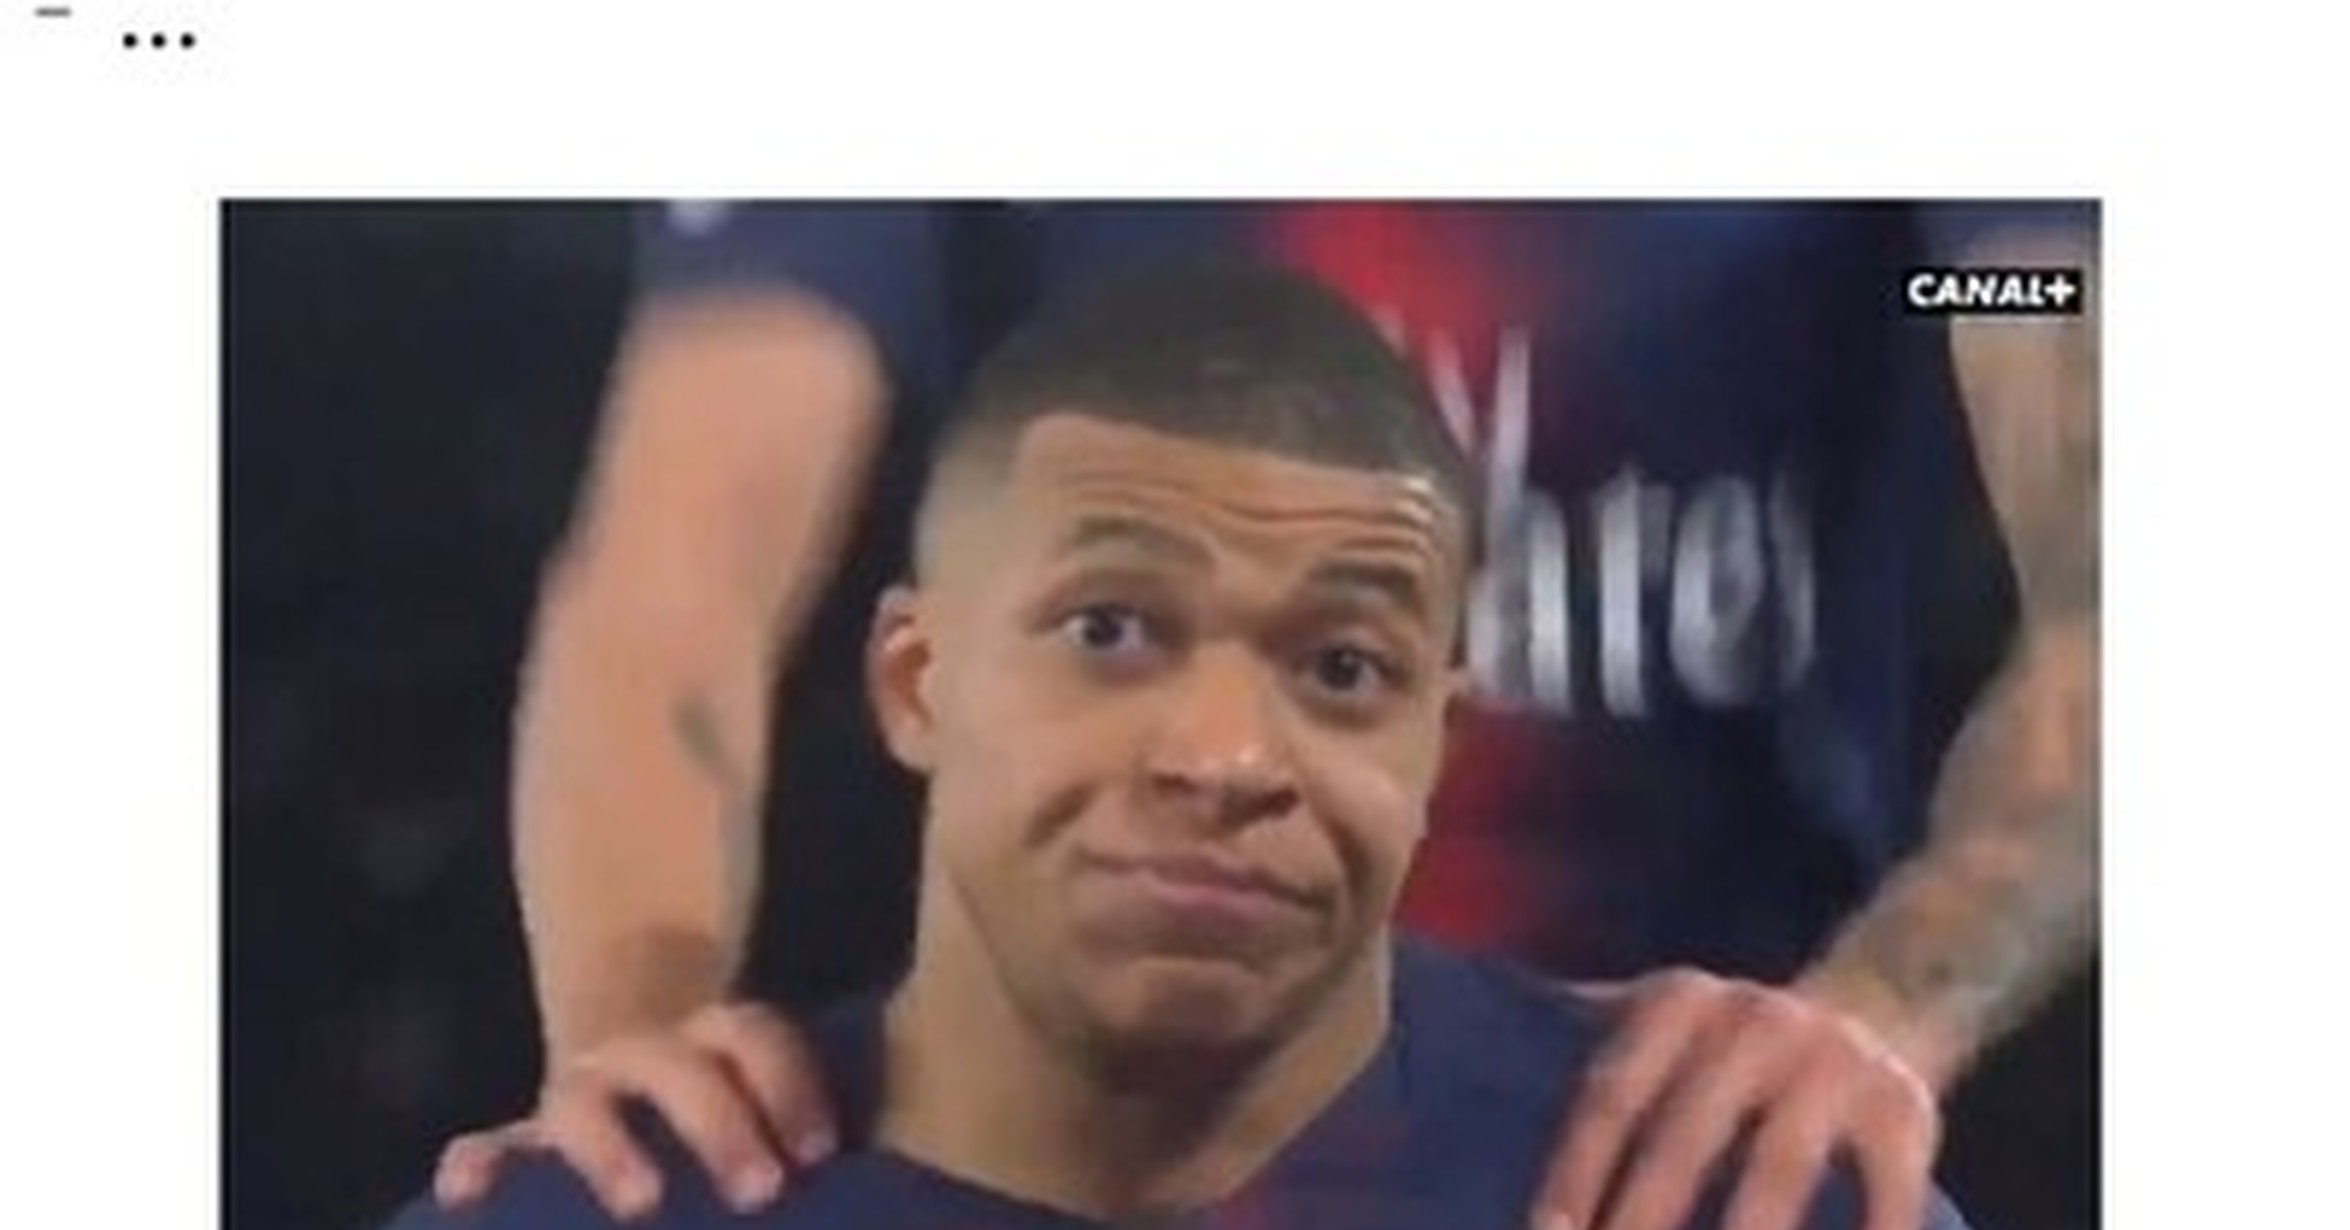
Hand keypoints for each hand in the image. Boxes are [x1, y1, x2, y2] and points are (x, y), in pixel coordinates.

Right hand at [431, 1002, 837, 1220]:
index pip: (754, 1035)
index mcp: (719, 1043)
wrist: (655, 1110)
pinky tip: (469, 1200)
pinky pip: (486, 1149)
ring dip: (610, 1149)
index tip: (818, 1154)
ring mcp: (576, 1098)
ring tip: (640, 1204)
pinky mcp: (518, 1149)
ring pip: (580, 1104)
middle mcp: (644, 1057)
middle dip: (718, 1124)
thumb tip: (886, 1181)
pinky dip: (477, 1167)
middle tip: (760, 1193)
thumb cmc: (745, 1130)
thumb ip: (817, 1139)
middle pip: (676, 1066)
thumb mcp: (790, 1127)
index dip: (789, 1085)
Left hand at [1533, 970, 1939, 1229]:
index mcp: (1680, 1004)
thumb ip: (1588, 1027)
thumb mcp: (1665, 1013)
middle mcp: (1756, 1021)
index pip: (1612, 1094)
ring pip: (1778, 1168)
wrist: (1881, 998)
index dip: (1576, 1171)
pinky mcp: (1905, 1110)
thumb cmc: (1732, 1036)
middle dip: (1640, 1217)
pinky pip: (1885, 1195)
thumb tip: (1489, 1024)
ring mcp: (1835, 1064)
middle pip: (1686, 1136)